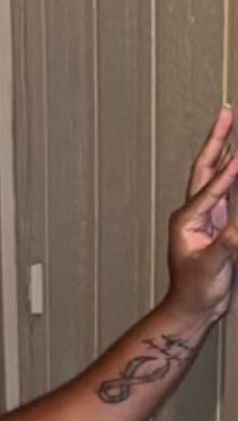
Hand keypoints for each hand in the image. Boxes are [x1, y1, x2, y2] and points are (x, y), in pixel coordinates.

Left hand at [166, 105, 237, 325]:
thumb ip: (228, 241)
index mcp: (187, 219)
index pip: (211, 189)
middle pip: (206, 167)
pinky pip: (226, 189)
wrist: (193, 306)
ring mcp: (206, 215)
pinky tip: (236, 160)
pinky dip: (232, 170)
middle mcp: (194, 211)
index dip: (229, 172)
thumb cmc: (195, 289)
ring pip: (215, 174)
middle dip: (217, 139)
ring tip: (230, 125)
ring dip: (224, 148)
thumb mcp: (212, 264)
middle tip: (226, 113)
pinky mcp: (218, 222)